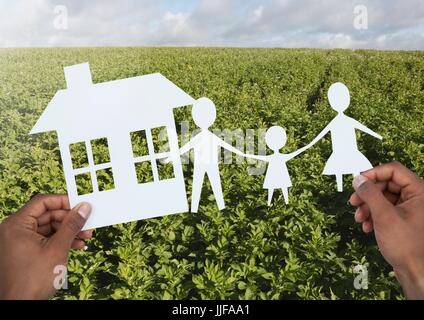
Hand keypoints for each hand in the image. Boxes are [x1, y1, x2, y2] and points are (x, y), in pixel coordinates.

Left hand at [0, 195, 91, 299]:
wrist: (19, 306)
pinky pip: (45, 239)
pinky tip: (75, 246)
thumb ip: (72, 225)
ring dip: (67, 232)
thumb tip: (83, 208)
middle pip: (47, 215)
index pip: (42, 202)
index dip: (63, 202)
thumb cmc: (31, 280)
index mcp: (17, 225)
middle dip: (69, 220)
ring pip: (48, 228)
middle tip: (86, 224)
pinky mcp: (24, 252)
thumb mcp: (58, 248)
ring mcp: (19, 241)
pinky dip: (60, 241)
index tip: (80, 205)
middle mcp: (15, 230)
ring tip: (84, 237)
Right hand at [349, 162, 423, 298]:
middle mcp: (416, 197)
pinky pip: (385, 209)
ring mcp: (410, 208)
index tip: (358, 181)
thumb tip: (358, 179)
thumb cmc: (406, 246)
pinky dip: (373, 215)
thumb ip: (370, 194)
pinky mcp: (403, 218)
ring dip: (368, 206)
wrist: (415, 272)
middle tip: (354, 202)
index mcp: (418, 192)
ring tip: (359, 218)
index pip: (393, 170)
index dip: (373, 173)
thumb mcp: (384, 216)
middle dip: (368, 194)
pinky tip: (367, 226)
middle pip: (386, 184)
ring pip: (383, 197)